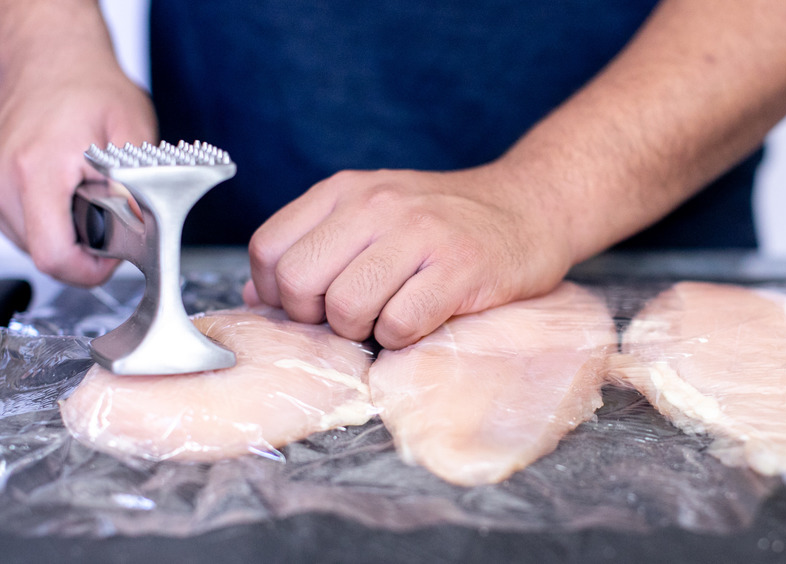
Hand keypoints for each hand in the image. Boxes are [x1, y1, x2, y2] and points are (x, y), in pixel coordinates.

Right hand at [0, 57, 156, 285]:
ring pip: (33, 247)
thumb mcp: (134, 133)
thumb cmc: (89, 86)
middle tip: (109, 216)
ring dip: (66, 235)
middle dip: (84, 248)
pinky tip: (65, 193)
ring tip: (86, 196)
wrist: (48, 56)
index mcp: (38, 170)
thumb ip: (140, 187)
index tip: (114, 257)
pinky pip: (21, 230)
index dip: (91, 269)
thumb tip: (148, 231)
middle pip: (45, 255)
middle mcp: (3, 183)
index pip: (55, 256)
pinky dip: (49, 222)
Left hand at [244, 164, 575, 348]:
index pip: (268, 248)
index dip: (278, 291)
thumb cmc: (444, 222)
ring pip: (348, 308)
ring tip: (390, 317)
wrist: (529, 207)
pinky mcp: (459, 267)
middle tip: (351, 317)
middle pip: (300, 283)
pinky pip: (400, 325)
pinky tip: (421, 319)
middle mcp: (376, 204)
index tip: (310, 303)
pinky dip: (403, 338)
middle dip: (317, 318)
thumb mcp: (370, 216)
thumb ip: (314, 248)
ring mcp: (419, 233)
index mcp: (344, 191)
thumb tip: (257, 297)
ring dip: (363, 331)